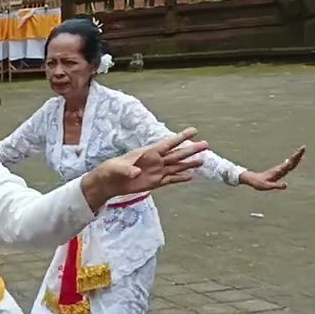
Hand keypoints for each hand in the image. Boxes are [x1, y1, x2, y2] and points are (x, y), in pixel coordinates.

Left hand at [89, 128, 206, 203]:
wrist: (108, 183)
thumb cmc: (111, 170)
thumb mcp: (117, 168)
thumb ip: (127, 170)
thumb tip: (136, 173)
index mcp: (148, 152)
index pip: (168, 143)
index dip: (181, 137)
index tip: (194, 131)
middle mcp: (156, 160)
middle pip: (177, 154)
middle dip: (191, 149)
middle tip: (206, 145)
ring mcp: (156, 171)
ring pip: (177, 166)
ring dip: (189, 164)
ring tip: (203, 161)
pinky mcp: (155, 182)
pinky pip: (170, 179)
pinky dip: (180, 178)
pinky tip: (191, 176)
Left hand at [239, 146, 303, 189]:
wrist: (253, 180)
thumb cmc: (260, 184)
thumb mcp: (268, 186)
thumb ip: (277, 186)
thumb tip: (286, 185)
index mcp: (279, 171)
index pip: (290, 164)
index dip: (296, 158)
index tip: (301, 153)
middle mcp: (280, 168)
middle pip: (291, 160)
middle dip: (298, 154)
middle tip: (304, 147)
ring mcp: (280, 168)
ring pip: (291, 161)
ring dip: (297, 156)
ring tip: (303, 151)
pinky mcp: (280, 170)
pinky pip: (289, 164)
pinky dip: (295, 161)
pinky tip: (299, 159)